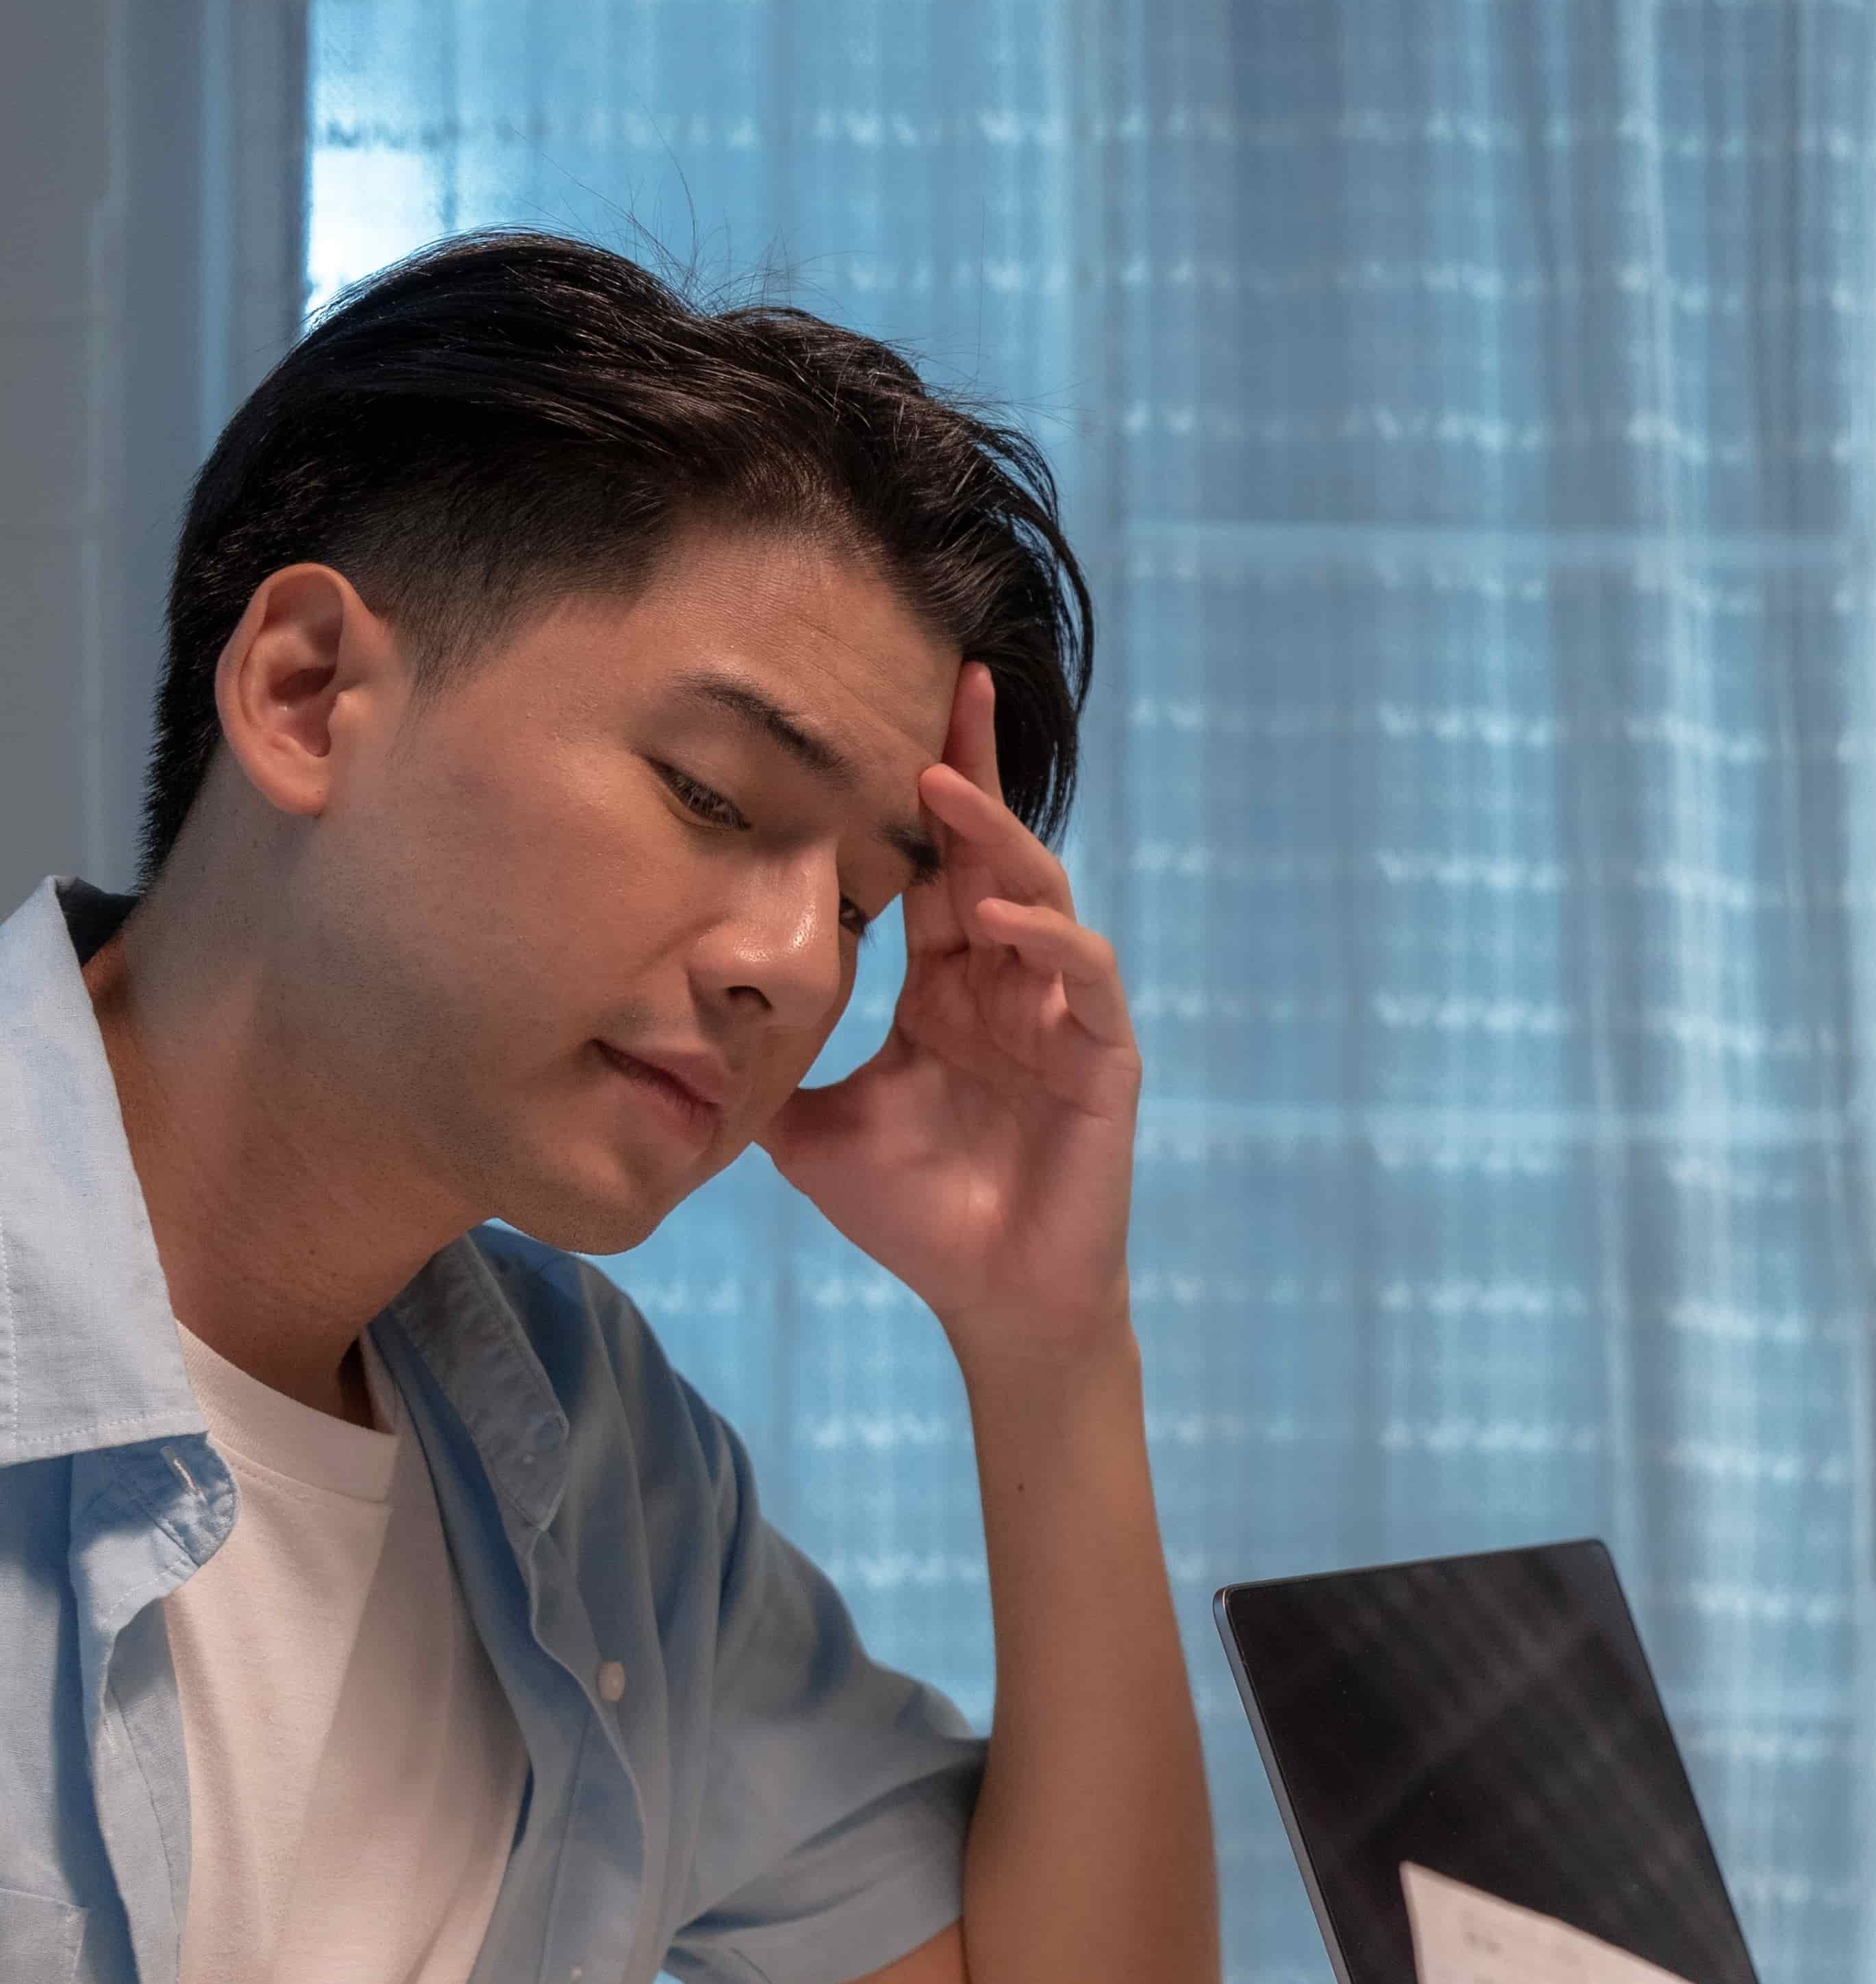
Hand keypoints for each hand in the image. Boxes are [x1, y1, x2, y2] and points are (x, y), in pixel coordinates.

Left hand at [766, 663, 1141, 1361]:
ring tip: (944, 792)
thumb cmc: (916, 1215)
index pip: (933, 866)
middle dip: (974, 769)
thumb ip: (767, 1067)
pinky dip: (1047, 941)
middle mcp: (1006, 983)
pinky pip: (1082, 979)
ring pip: (1040, 898)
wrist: (992, 1298)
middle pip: (994, 850)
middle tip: (951, 685)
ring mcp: (1059, 1016)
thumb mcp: (809, 1129)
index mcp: (946, 986)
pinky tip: (997, 919)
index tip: (890, 709)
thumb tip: (665, 1026)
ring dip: (997, 841)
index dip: (924, 790)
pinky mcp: (1101, 1058)